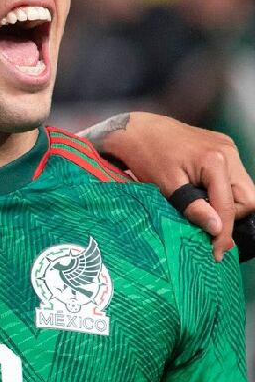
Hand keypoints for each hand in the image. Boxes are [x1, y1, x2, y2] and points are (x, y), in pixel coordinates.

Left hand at [83, 112, 254, 260]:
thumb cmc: (147, 156)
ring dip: (227, 205)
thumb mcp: (166, 186)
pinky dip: (223, 191)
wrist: (138, 129)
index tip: (216, 252)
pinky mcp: (223, 147)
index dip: (223, 232)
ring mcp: (228, 148)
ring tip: (203, 211)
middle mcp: (229, 152)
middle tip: (208, 228)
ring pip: (244, 188)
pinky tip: (203, 196)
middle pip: (248, 197)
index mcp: (216, 161)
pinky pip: (233, 177)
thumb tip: (216, 228)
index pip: (229, 206)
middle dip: (231, 217)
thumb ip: (192, 207)